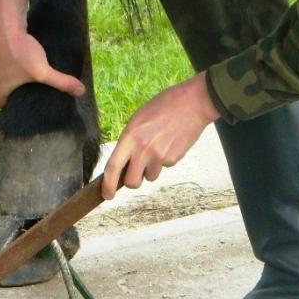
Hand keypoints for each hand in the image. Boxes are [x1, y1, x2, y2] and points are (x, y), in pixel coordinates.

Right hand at [0, 0, 85, 107]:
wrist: (6, 21)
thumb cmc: (19, 50)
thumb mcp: (42, 71)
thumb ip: (61, 82)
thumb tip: (81, 91)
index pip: (14, 112)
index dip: (29, 109)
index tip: (42, 104)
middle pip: (13, 97)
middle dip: (27, 95)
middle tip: (43, 92)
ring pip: (11, 83)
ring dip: (22, 81)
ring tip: (38, 79)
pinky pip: (9, 70)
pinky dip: (19, 69)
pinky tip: (29, 65)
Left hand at [102, 72, 220, 199]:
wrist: (192, 103)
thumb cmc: (163, 107)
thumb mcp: (138, 120)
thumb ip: (130, 141)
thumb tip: (124, 162)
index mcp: (130, 136)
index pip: (113, 166)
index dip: (107, 184)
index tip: (106, 195)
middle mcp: (143, 148)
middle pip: (132, 182)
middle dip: (133, 182)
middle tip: (137, 173)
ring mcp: (159, 155)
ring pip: (150, 177)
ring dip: (151, 169)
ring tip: (158, 147)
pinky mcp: (173, 159)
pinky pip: (165, 167)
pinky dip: (165, 160)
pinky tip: (170, 143)